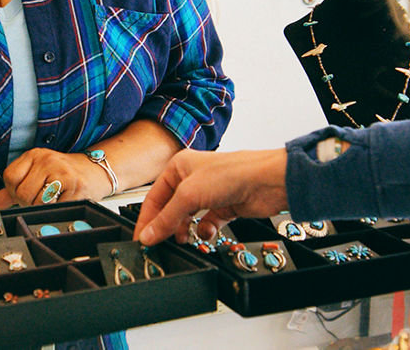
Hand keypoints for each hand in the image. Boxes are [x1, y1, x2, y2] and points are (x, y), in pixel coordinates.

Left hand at [0, 148, 109, 207]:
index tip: (25, 190)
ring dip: (44, 207)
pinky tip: (65, 198)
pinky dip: (58, 208)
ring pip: (37, 202)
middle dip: (30, 202)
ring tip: (54, 197)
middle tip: (42, 196)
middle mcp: (47, 160)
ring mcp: (62, 172)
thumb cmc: (62, 174)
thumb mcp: (35, 175)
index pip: (9, 178)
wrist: (95, 171)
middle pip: (22, 193)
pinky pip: (55, 207)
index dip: (14, 191)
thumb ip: (9, 190)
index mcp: (34, 155)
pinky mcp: (75, 186)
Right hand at [133, 148, 287, 244]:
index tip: (141, 239)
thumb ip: (167, 218)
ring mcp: (210, 194)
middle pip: (171, 209)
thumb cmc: (233, 173)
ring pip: (188, 218)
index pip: (154, 197)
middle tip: (159, 243)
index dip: (147, 219)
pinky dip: (206, 231)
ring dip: (185, 230)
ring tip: (182, 239)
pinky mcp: (225, 207)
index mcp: (179, 167)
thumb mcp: (189, 195)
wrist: (268, 182)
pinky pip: (207, 225)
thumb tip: (148, 234)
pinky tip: (207, 233)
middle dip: (166, 226)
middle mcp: (193, 179)